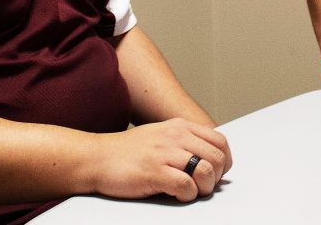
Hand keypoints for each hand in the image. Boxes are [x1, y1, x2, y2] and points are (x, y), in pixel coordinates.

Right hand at [91, 118, 231, 202]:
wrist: (97, 157)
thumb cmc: (128, 151)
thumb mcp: (161, 135)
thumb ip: (185, 141)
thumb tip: (209, 158)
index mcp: (180, 127)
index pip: (220, 141)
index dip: (224, 161)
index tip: (216, 173)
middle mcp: (175, 136)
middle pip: (217, 158)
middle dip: (215, 177)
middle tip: (202, 186)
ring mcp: (164, 153)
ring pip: (205, 170)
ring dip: (203, 188)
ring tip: (191, 191)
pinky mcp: (153, 172)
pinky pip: (185, 185)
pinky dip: (187, 194)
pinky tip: (177, 194)